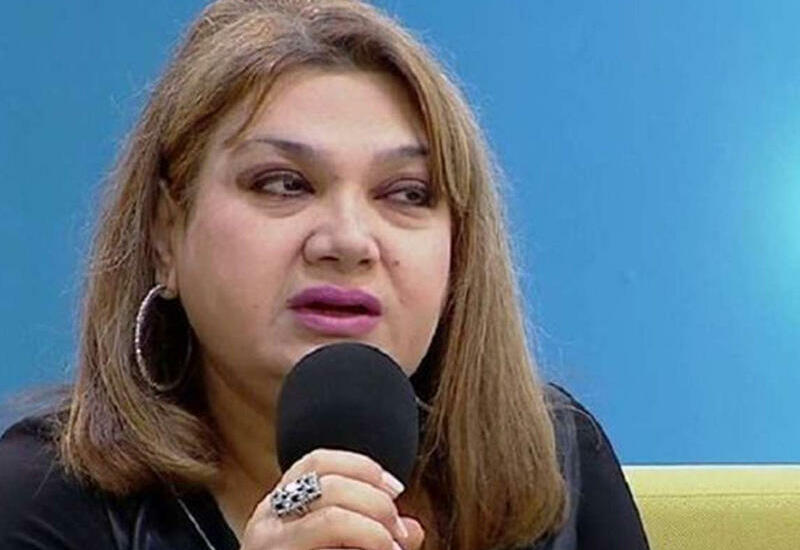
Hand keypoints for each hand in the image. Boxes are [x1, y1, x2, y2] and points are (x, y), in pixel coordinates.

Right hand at [240, 449, 424, 549]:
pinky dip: (363, 543)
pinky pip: (326, 543)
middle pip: (330, 483)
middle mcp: (267, 520)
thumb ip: (374, 537)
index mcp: (280, 507)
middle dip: (376, 501)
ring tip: (390, 547)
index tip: (395, 489)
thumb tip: (413, 530)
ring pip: (331, 514)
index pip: (318, 462)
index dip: (362, 466)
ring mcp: (270, 546)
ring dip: (373, 528)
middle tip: (398, 532)